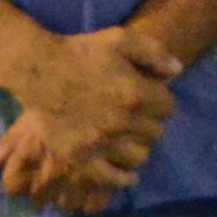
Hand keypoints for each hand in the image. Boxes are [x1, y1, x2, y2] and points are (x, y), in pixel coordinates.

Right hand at [0, 26, 177, 208]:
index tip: (150, 98)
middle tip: (138, 117)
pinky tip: (128, 174)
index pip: (168, 108)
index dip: (160, 101)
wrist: (38, 69)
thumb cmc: (80, 51)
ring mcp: (101, 142)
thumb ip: (153, 53)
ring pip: (140, 156)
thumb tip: (178, 71)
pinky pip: (112, 177)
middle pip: (156, 132)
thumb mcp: (120, 39)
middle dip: (150, 123)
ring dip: (139, 146)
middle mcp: (122, 122)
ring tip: (131, 140)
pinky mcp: (81, 157)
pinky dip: (123, 178)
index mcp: (136, 94)